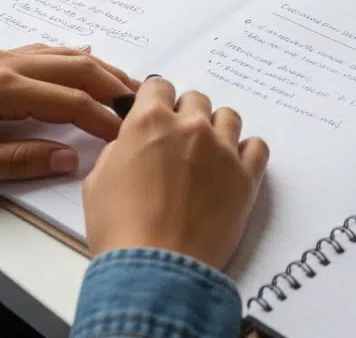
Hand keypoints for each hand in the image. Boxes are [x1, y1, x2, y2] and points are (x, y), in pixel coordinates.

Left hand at [0, 45, 134, 187]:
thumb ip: (19, 160)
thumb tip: (69, 157)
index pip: (69, 101)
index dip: (103, 118)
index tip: (129, 133)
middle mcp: (2, 64)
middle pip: (73, 66)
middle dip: (111, 82)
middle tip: (143, 99)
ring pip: (59, 54)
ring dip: (95, 66)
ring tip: (124, 81)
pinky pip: (39, 51)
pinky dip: (68, 54)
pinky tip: (81, 54)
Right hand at [82, 78, 268, 268]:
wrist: (155, 268)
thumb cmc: (120, 229)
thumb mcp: (98, 180)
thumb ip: (120, 149)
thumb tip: (133, 143)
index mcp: (149, 121)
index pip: (159, 86)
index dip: (155, 102)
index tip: (156, 116)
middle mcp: (190, 127)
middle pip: (196, 100)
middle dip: (185, 116)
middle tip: (177, 145)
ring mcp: (223, 150)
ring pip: (228, 117)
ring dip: (216, 129)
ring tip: (207, 155)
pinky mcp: (247, 177)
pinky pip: (257, 146)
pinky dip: (246, 152)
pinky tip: (232, 167)